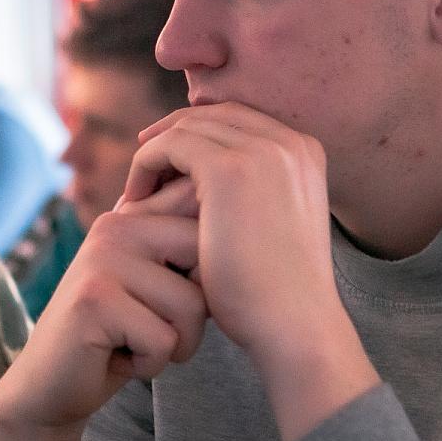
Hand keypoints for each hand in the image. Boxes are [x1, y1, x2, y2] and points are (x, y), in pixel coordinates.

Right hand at [0, 209, 205, 440]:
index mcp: (133, 215)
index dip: (209, 277)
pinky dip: (150, 364)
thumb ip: (185, 252)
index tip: (169, 301)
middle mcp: (115, 226)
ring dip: (174, 343)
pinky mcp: (93, 302)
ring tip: (134, 343)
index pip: (207, 224)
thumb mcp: (156, 286)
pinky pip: (164, 339)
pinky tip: (118, 359)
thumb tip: (249, 220)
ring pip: (192, 306)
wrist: (50, 386)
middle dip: (196, 312)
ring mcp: (101, 260)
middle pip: (209, 264)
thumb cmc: (119, 337)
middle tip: (155, 327)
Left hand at [121, 103, 339, 369]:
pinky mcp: (230, 169)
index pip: (241, 122)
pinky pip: (171, 145)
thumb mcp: (273, 226)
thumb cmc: (279, 292)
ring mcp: (262, 151)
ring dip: (158, 152)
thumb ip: (255, 196)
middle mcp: (290, 141)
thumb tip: (212, 190)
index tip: (170, 164)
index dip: (200, 136)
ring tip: (137, 189)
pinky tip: (135, 198)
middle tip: (144, 164)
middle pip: (216, 116)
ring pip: (190, 126)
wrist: (294, 325)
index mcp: (306, 151)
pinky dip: (147, 165)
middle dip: (176, 135)